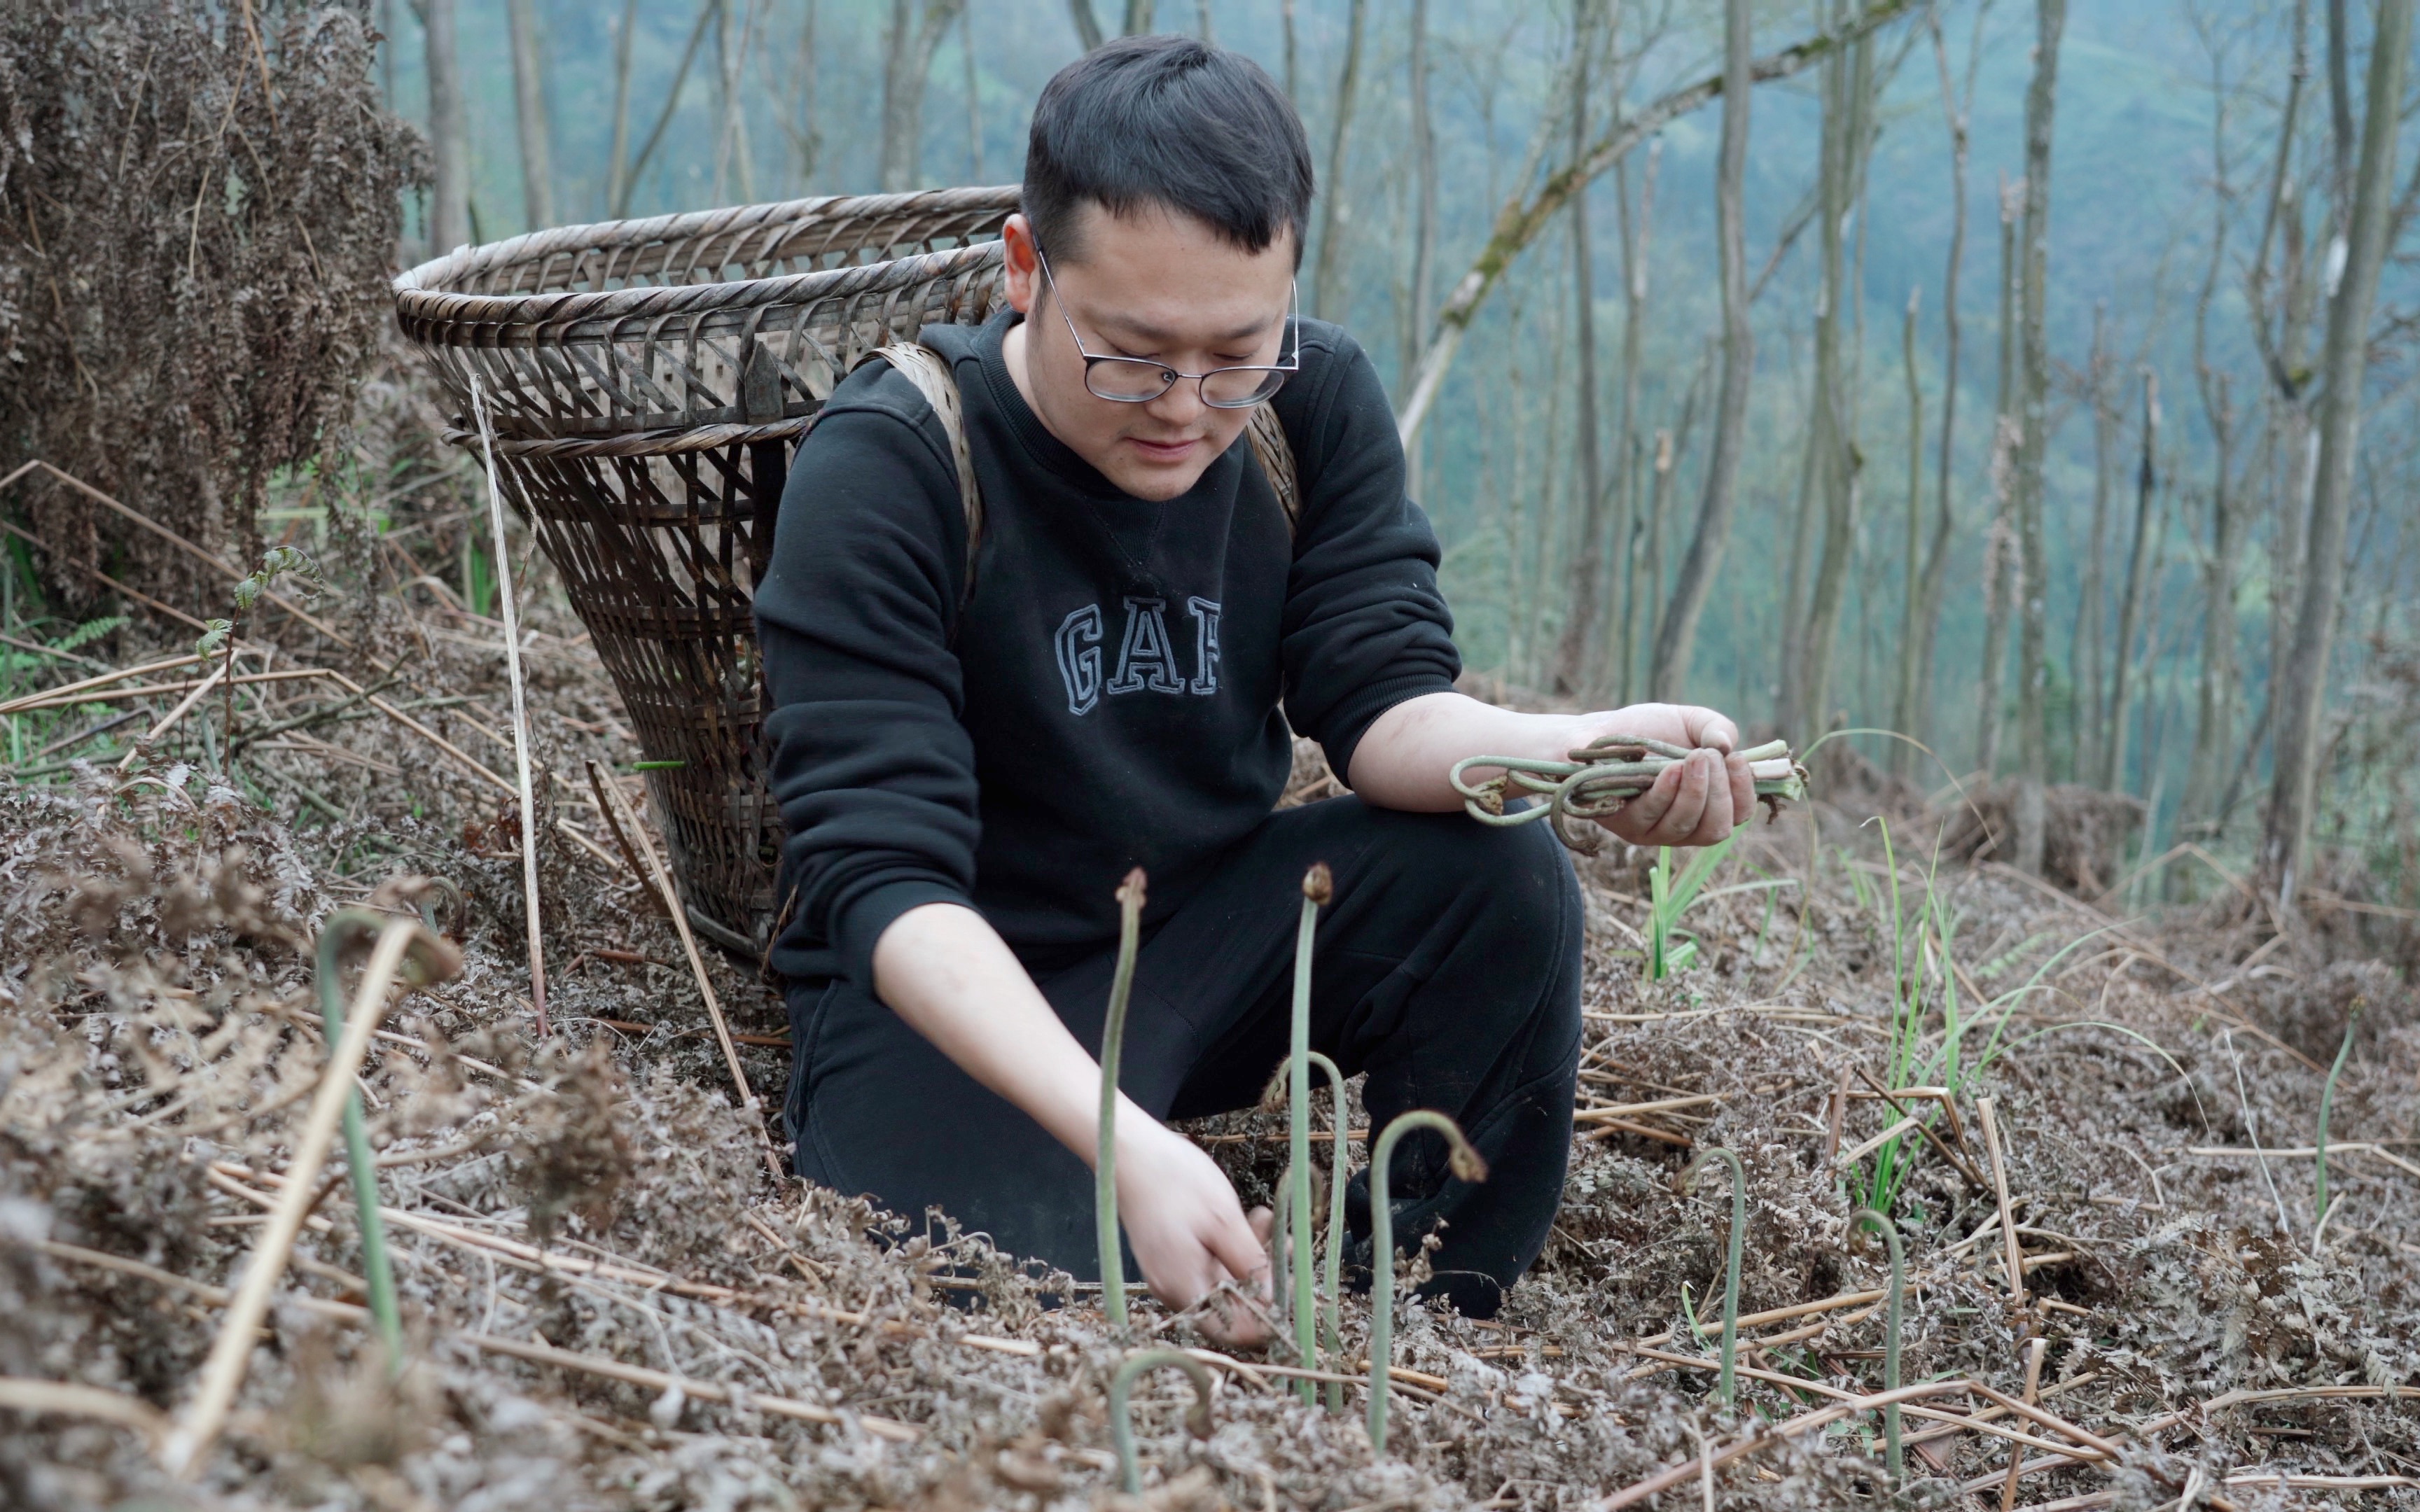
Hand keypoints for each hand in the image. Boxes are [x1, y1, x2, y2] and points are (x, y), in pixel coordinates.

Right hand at [1114, 1119, 1272, 1346]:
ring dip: (1250, 1255)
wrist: (1130, 1151)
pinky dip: (1230, 1246)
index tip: (1290, 1289)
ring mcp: (1169, 1273)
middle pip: (1230, 1305)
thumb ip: (1249, 1265)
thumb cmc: (1175, 1181)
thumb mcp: (1223, 1220)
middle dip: (1263, 1275)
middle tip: (1286, 1241)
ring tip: (1266, 1217)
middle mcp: (1172, 1289)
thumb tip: (1273, 1303)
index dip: (1264, 1319)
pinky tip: (1246, 1217)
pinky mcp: (1169, 1257)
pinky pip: (1208, 1263)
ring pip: (1223, 1280)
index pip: (1230, 1332)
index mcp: (1182, 1287)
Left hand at [1581, 703, 1755, 847]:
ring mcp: (1653, 830)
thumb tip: (1728, 745)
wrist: (1598, 732)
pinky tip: (1670, 769)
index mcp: (1706, 806)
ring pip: (1685, 825)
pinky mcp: (1625, 825)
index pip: (1738, 816)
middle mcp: (1683, 826)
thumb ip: (1716, 728)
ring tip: (1695, 758)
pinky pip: (1651, 816)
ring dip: (1696, 791)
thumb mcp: (1689, 721)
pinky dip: (1666, 792)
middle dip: (1720, 792)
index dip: (1744, 793)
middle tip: (1710, 757)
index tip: (1737, 759)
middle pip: (1715, 829)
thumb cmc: (1649, 730)